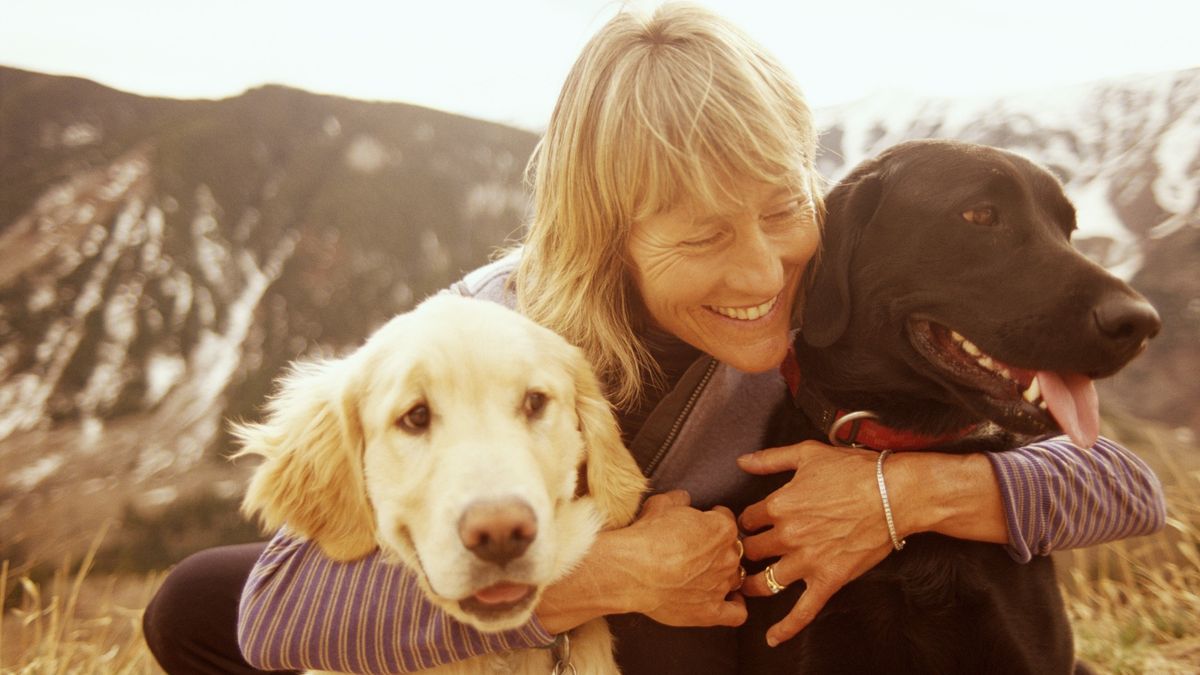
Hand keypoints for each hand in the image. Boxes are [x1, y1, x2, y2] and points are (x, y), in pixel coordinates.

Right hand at [619, 490, 747, 627]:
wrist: (633, 571)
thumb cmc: (646, 536)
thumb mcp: (660, 505)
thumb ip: (678, 500)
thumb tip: (683, 498)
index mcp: (721, 529)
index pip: (727, 520)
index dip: (713, 520)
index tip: (702, 523)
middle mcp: (727, 557)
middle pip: (732, 550)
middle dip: (717, 549)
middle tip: (696, 551)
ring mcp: (721, 585)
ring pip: (734, 578)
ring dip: (723, 575)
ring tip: (704, 576)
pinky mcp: (711, 611)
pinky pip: (736, 613)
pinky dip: (736, 607)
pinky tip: (728, 602)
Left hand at [736, 441, 893, 645]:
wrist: (895, 494)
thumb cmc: (855, 471)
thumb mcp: (807, 454)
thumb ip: (771, 459)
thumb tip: (742, 462)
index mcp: (779, 504)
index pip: (747, 520)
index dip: (746, 522)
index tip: (750, 525)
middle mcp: (788, 535)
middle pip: (752, 551)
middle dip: (747, 552)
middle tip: (747, 555)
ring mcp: (807, 560)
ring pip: (765, 581)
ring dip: (752, 585)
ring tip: (746, 586)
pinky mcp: (829, 579)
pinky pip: (803, 610)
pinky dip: (786, 627)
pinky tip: (773, 637)